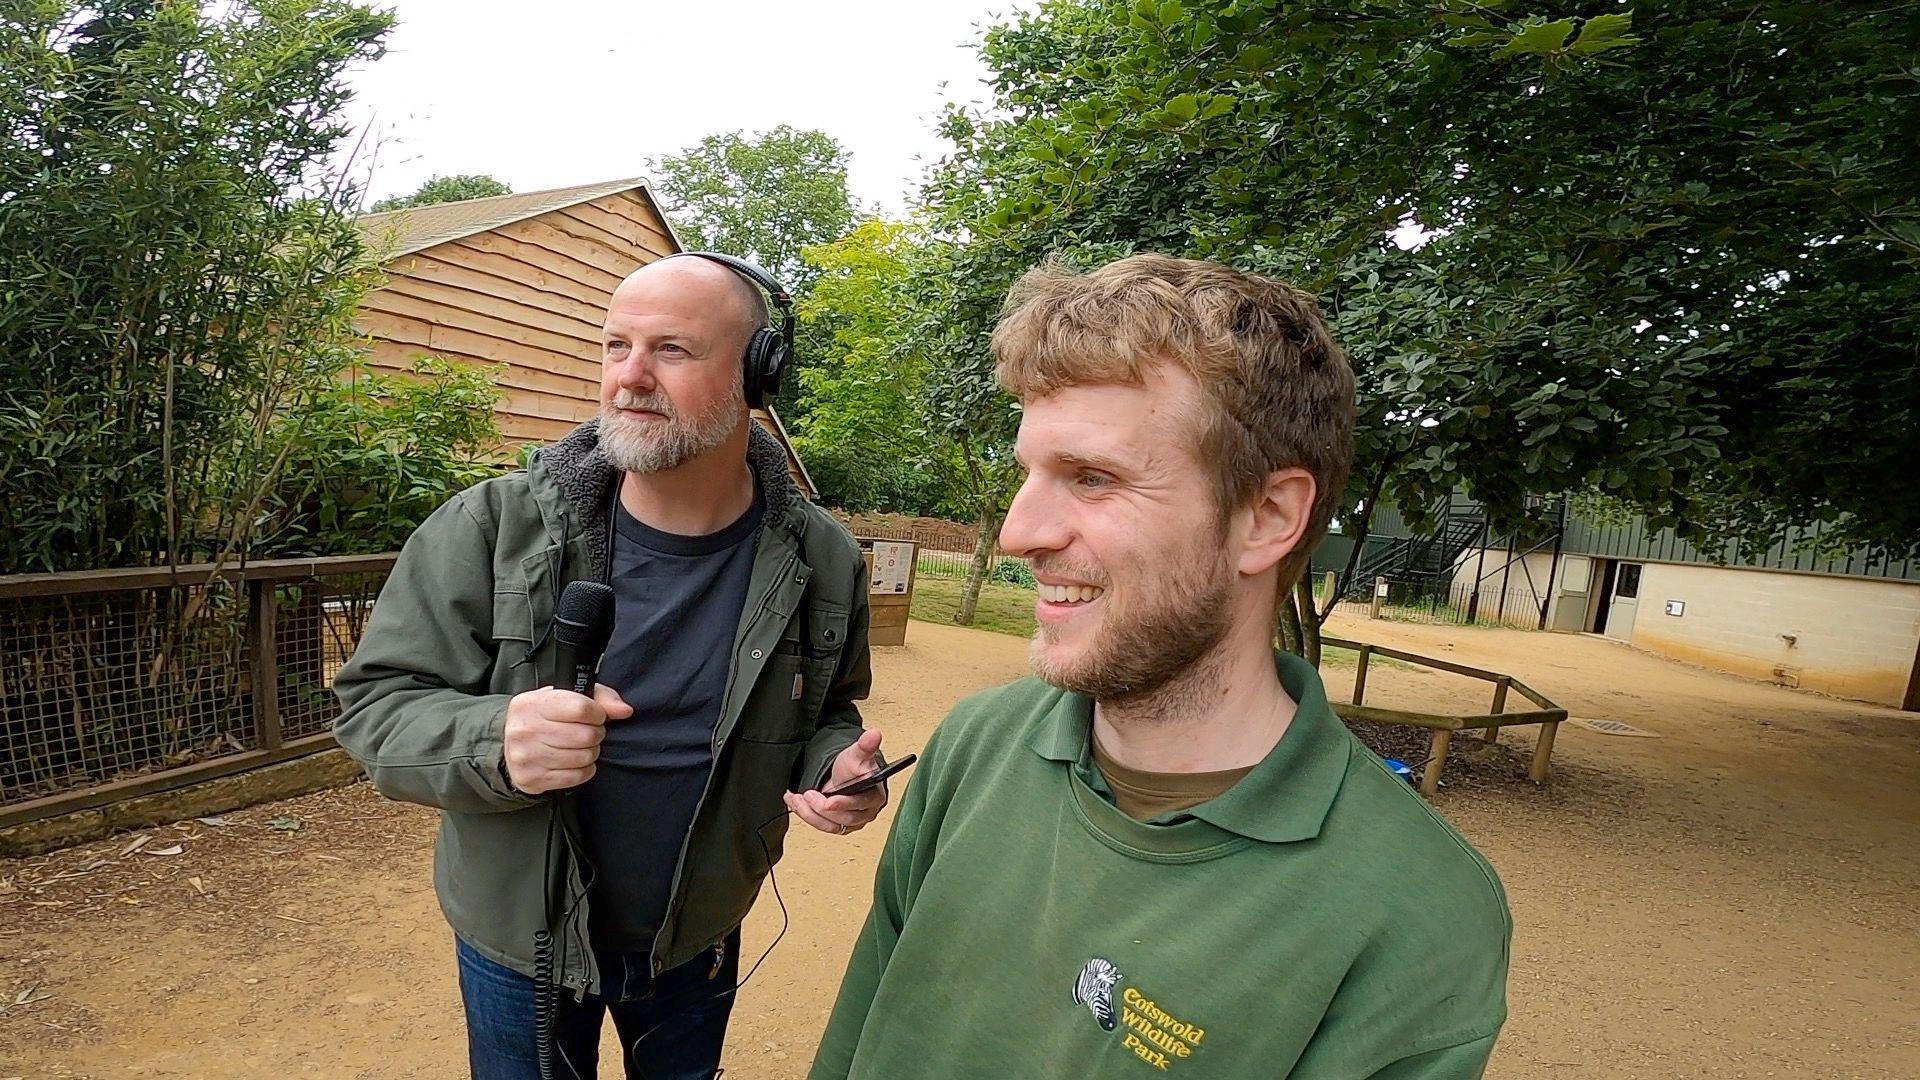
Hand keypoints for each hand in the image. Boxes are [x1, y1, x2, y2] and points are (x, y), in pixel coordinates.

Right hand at [501, 685, 632, 794]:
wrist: (511, 744)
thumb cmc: (546, 717)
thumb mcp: (567, 697)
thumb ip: (600, 698)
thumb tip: (624, 710)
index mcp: (532, 704)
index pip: (581, 708)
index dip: (598, 713)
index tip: (596, 716)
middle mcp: (525, 730)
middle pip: (584, 735)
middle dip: (596, 734)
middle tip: (590, 733)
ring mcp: (526, 756)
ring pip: (582, 758)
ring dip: (591, 753)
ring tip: (582, 747)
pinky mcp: (531, 778)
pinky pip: (575, 777)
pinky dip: (584, 770)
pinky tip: (576, 762)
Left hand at [784, 729, 888, 835]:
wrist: (845, 774)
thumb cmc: (854, 766)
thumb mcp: (857, 753)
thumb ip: (865, 745)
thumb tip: (874, 734)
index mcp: (875, 796)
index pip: (860, 804)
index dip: (843, 803)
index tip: (827, 800)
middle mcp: (866, 812)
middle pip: (845, 818)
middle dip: (822, 808)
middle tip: (807, 794)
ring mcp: (852, 821)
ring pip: (831, 825)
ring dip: (811, 814)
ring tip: (798, 798)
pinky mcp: (839, 825)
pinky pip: (822, 826)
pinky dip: (807, 815)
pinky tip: (797, 803)